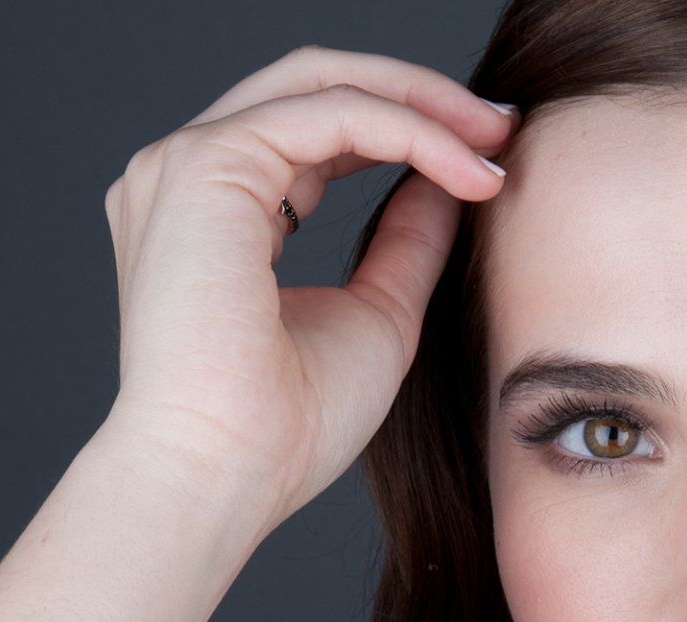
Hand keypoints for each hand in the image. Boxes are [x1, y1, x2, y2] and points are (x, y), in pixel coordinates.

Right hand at [98, 45, 516, 532]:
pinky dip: (410, 131)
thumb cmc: (288, 426)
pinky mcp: (205, 165)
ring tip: (495, 142)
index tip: (485, 158)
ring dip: (423, 105)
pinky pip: (330, 112)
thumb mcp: (376, 315)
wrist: (227, 473)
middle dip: (419, 95)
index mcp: (213, 213)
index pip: (313, 131)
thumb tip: (455, 179)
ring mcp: (185, 165)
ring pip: (323, 82)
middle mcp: (185, 177)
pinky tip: (467, 171)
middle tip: (501, 125)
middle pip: (314, 83)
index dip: (405, 130)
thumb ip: (408, 241)